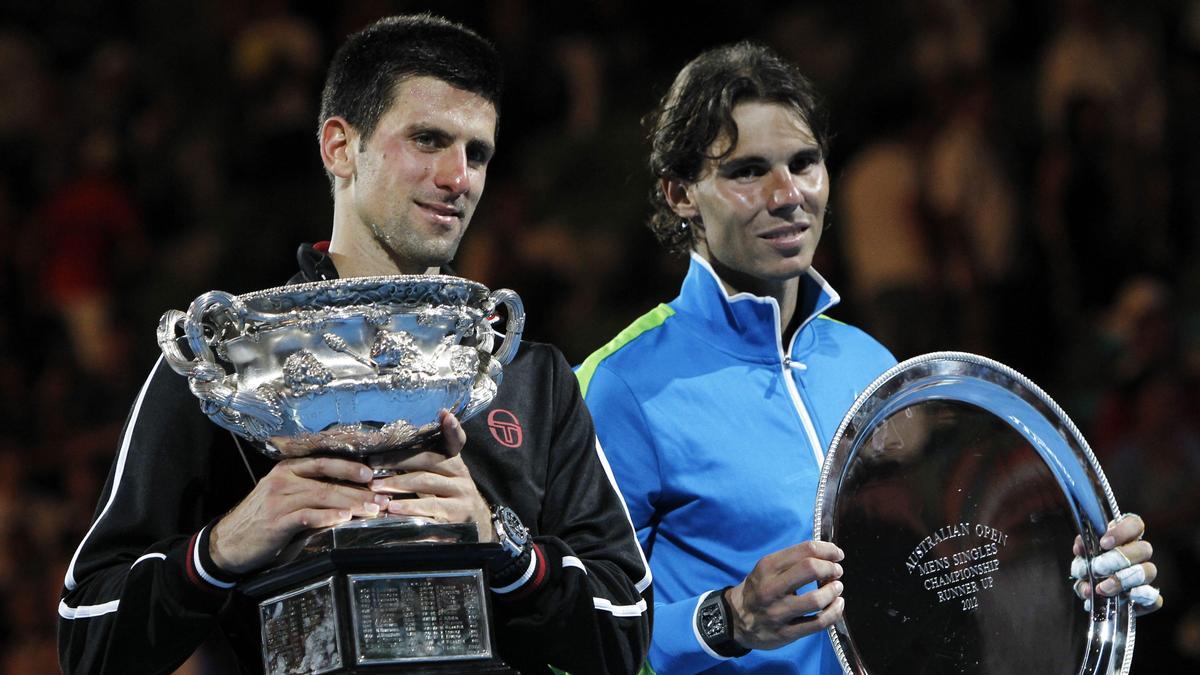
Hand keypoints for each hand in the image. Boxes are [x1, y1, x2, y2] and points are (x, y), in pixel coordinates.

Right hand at [210, 456, 387, 573]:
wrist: (228, 544)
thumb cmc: (263, 524)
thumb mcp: (288, 504)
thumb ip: (315, 500)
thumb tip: (352, 502)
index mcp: (287, 470)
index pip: (324, 462)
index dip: (350, 467)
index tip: (373, 475)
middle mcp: (283, 479)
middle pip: (328, 480)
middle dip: (358, 490)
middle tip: (382, 498)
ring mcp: (278, 499)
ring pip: (321, 496)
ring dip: (350, 503)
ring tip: (372, 510)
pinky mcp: (275, 521)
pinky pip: (306, 515)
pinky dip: (327, 517)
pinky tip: (343, 519)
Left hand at [369, 411, 494, 542]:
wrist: (474, 525)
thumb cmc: (447, 497)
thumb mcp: (441, 478)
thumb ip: (424, 461)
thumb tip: (390, 445)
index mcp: (455, 461)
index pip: (457, 440)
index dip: (452, 428)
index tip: (445, 415)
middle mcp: (461, 474)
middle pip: (429, 460)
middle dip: (397, 460)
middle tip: (372, 463)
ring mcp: (462, 495)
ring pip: (427, 483)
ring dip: (398, 484)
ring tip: (375, 486)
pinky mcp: (458, 516)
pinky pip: (431, 509)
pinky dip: (410, 509)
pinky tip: (392, 510)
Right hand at [726, 541, 844, 650]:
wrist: (735, 619)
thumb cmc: (759, 589)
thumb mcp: (767, 569)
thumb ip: (793, 561)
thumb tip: (829, 556)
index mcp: (767, 567)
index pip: (805, 550)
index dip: (827, 550)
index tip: (837, 554)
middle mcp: (771, 588)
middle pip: (810, 569)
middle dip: (831, 568)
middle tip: (836, 572)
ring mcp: (778, 612)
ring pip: (817, 599)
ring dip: (834, 591)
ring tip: (837, 588)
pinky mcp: (785, 633)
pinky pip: (818, 623)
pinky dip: (834, 612)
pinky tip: (837, 605)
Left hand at [1070, 513, 1161, 615]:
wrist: (1091, 597)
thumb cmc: (1089, 571)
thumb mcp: (1081, 559)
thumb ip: (1083, 551)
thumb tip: (1081, 547)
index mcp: (1124, 539)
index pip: (1135, 524)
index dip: (1122, 531)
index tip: (1103, 543)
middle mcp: (1139, 555)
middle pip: (1144, 549)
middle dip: (1119, 559)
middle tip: (1097, 568)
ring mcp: (1146, 577)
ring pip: (1149, 571)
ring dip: (1124, 579)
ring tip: (1101, 588)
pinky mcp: (1149, 599)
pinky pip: (1155, 597)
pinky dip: (1143, 595)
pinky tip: (1129, 596)